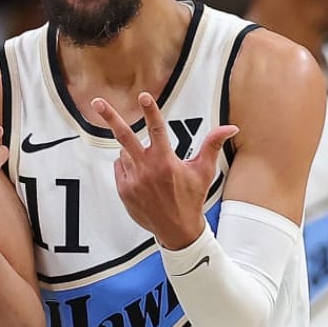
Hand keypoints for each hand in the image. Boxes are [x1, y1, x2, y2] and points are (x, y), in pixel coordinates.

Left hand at [95, 92, 238, 249]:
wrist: (177, 230)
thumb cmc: (192, 198)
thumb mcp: (204, 171)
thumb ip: (212, 145)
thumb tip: (231, 127)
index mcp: (166, 161)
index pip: (157, 129)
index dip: (150, 111)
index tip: (143, 96)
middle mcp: (147, 169)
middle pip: (125, 136)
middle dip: (111, 117)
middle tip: (97, 102)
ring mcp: (133, 180)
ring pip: (125, 152)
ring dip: (133, 152)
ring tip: (150, 169)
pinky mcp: (123, 190)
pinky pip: (120, 167)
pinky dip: (127, 166)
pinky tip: (142, 178)